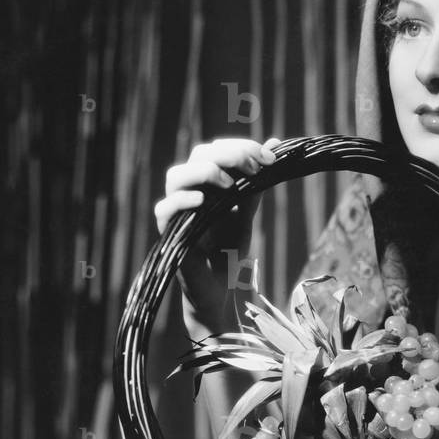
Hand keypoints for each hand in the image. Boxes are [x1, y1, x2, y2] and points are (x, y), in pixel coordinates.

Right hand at [156, 137, 281, 332]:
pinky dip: (181, 201)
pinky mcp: (169, 233)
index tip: (270, 158)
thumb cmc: (228, 253)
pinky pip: (164, 209)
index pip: (215, 150)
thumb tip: (274, 148)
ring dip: (204, 172)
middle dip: (229, 155)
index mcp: (206, 184)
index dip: (241, 148)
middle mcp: (188, 192)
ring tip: (229, 184)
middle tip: (256, 168)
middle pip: (198, 155)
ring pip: (176, 176)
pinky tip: (203, 202)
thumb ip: (254, 187)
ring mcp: (177, 212)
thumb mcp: (246, 216)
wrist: (219, 290)